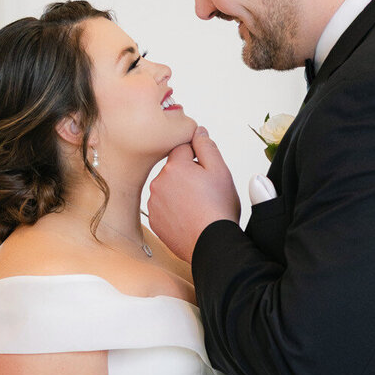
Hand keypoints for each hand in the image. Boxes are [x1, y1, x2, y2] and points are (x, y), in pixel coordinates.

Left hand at [147, 124, 240, 262]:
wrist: (211, 244)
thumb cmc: (218, 209)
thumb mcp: (220, 170)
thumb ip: (206, 146)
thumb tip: (198, 131)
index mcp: (174, 166)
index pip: (183, 148)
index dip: (198, 158)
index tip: (207, 173)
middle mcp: (158, 183)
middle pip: (174, 170)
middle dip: (188, 176)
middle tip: (205, 192)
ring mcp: (154, 203)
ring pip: (168, 189)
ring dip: (180, 194)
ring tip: (198, 207)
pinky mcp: (154, 221)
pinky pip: (164, 208)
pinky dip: (174, 211)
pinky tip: (189, 218)